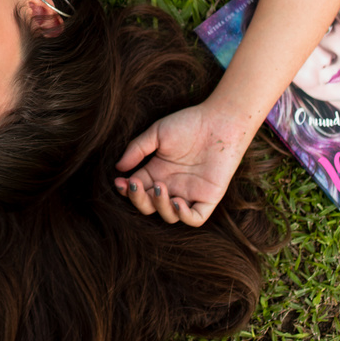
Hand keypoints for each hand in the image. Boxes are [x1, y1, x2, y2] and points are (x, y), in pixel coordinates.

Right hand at [113, 102, 250, 226]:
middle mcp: (172, 185)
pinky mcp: (208, 198)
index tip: (120, 181)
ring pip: (169, 216)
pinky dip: (184, 216)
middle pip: (149, 205)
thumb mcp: (157, 133)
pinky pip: (195, 218)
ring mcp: (190, 193)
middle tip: (136, 184)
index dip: (126, 189)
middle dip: (138, 199)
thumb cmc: (189, 123)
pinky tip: (177, 201)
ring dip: (160, 206)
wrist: (220, 122)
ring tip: (160, 187)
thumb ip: (137, 149)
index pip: (137, 188)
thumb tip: (118, 167)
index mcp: (158, 171)